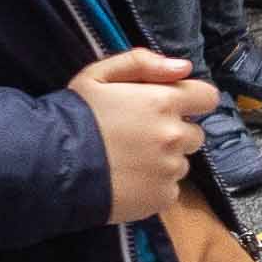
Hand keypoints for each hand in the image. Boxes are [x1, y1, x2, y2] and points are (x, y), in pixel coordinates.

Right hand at [74, 45, 217, 220]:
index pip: (207, 98)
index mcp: (164, 102)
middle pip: (195, 134)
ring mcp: (171, 170)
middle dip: (175, 132)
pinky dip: (155, 186)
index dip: (191, 100)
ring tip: (130, 160)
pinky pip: (170, 189)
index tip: (172, 106)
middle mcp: (175, 136)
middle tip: (140, 136)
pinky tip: (129, 180)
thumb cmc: (76, 116)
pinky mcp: (162, 198)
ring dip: (165, 160)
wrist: (54, 167)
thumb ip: (143, 63)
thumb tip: (185, 66)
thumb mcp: (99, 75)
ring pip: (182, 163)